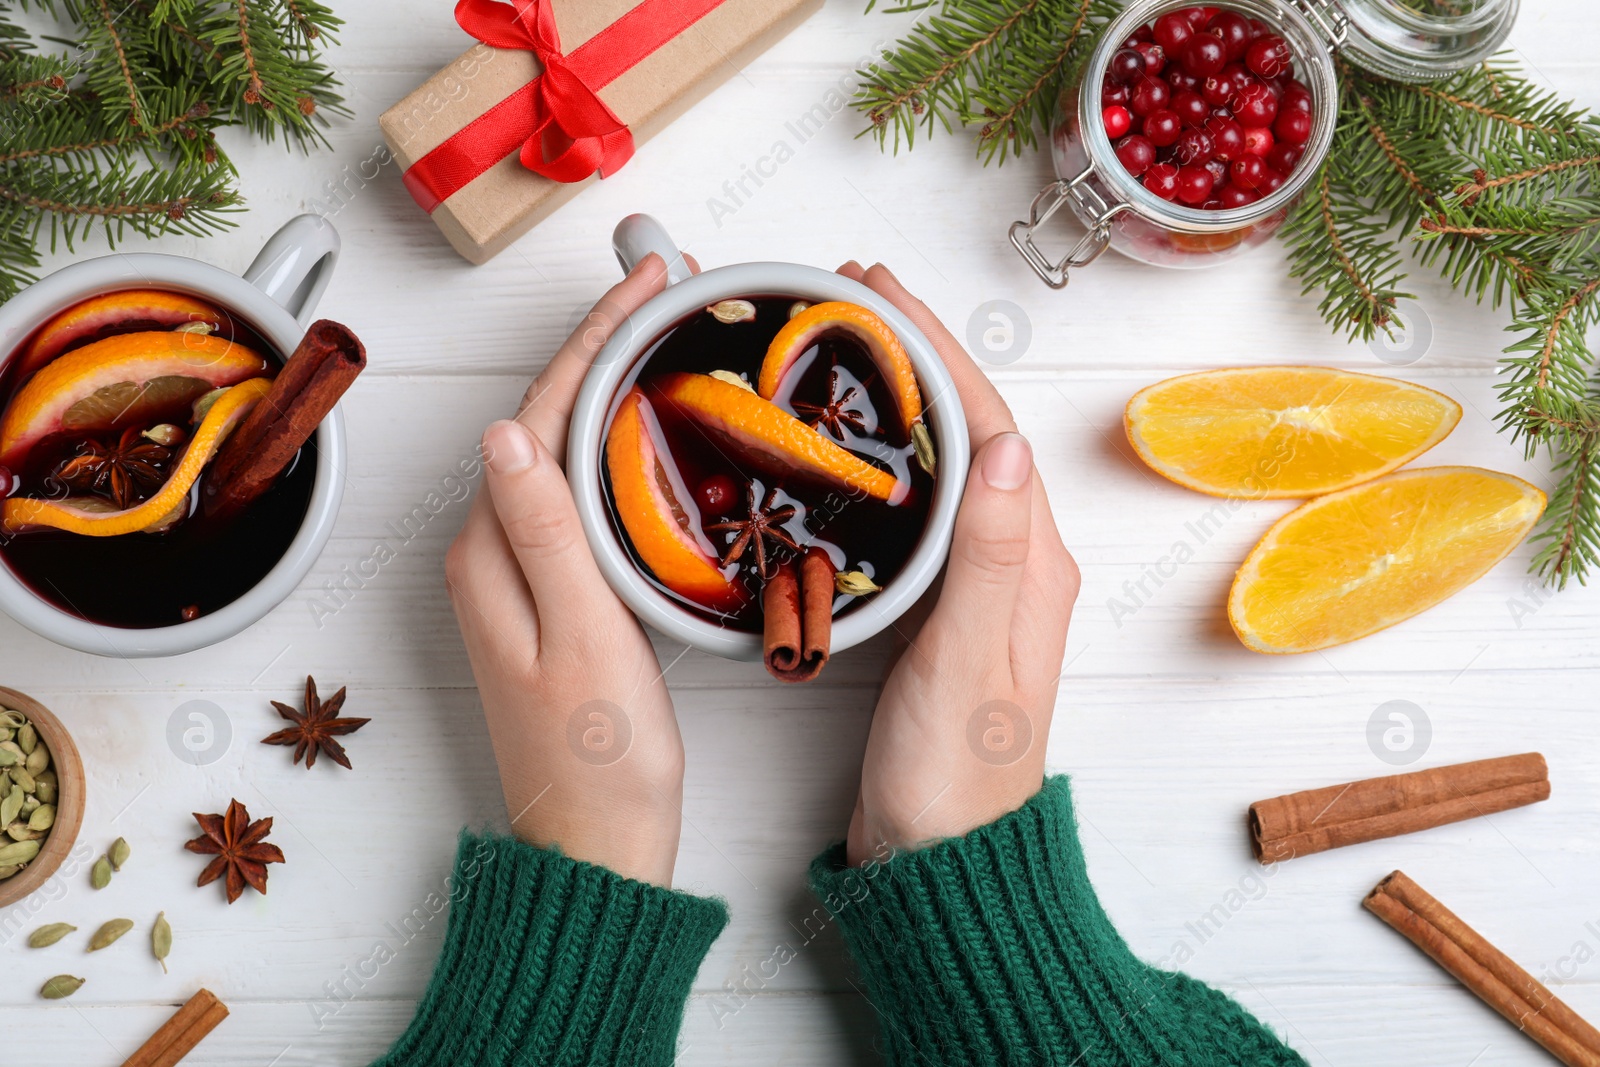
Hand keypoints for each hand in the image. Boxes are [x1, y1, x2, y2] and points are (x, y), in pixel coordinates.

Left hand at [444, 253, 692, 885]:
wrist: (595, 844)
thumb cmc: (600, 757)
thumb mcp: (581, 637)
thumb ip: (547, 534)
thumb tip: (505, 430)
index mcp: (491, 553)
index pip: (540, 415)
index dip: (595, 339)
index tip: (646, 284)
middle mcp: (490, 554)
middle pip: (545, 420)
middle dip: (602, 346)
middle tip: (666, 291)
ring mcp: (516, 574)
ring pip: (561, 451)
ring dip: (608, 388)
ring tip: (664, 337)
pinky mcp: (547, 595)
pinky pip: (575, 493)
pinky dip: (613, 446)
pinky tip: (648, 432)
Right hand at [839, 263, 1079, 865]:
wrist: (941, 857)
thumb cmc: (955, 775)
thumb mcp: (970, 660)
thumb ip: (991, 557)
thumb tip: (1007, 446)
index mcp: (1035, 566)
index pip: (989, 427)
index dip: (937, 351)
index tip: (882, 294)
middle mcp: (1017, 566)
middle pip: (969, 430)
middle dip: (917, 356)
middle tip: (853, 300)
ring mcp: (980, 588)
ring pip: (944, 464)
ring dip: (902, 400)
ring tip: (846, 353)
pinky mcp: (943, 613)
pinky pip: (921, 510)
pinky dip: (887, 462)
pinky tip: (851, 454)